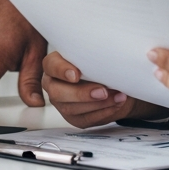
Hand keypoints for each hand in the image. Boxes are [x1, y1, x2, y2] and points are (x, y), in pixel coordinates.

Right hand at [42, 51, 165, 127]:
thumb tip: (108, 49)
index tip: (76, 74)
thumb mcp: (96, 53)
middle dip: (82, 94)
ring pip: (72, 109)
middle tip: (103, 91)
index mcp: (54, 64)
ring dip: (98, 104)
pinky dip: (103, 112)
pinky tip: (116, 104)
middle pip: (57, 92)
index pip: (51, 66)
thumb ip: (94, 51)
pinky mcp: (74, 118)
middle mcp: (54, 84)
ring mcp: (62, 103)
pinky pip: (86, 119)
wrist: (112, 82)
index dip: (62, 71)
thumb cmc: (100, 63)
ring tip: (117, 96)